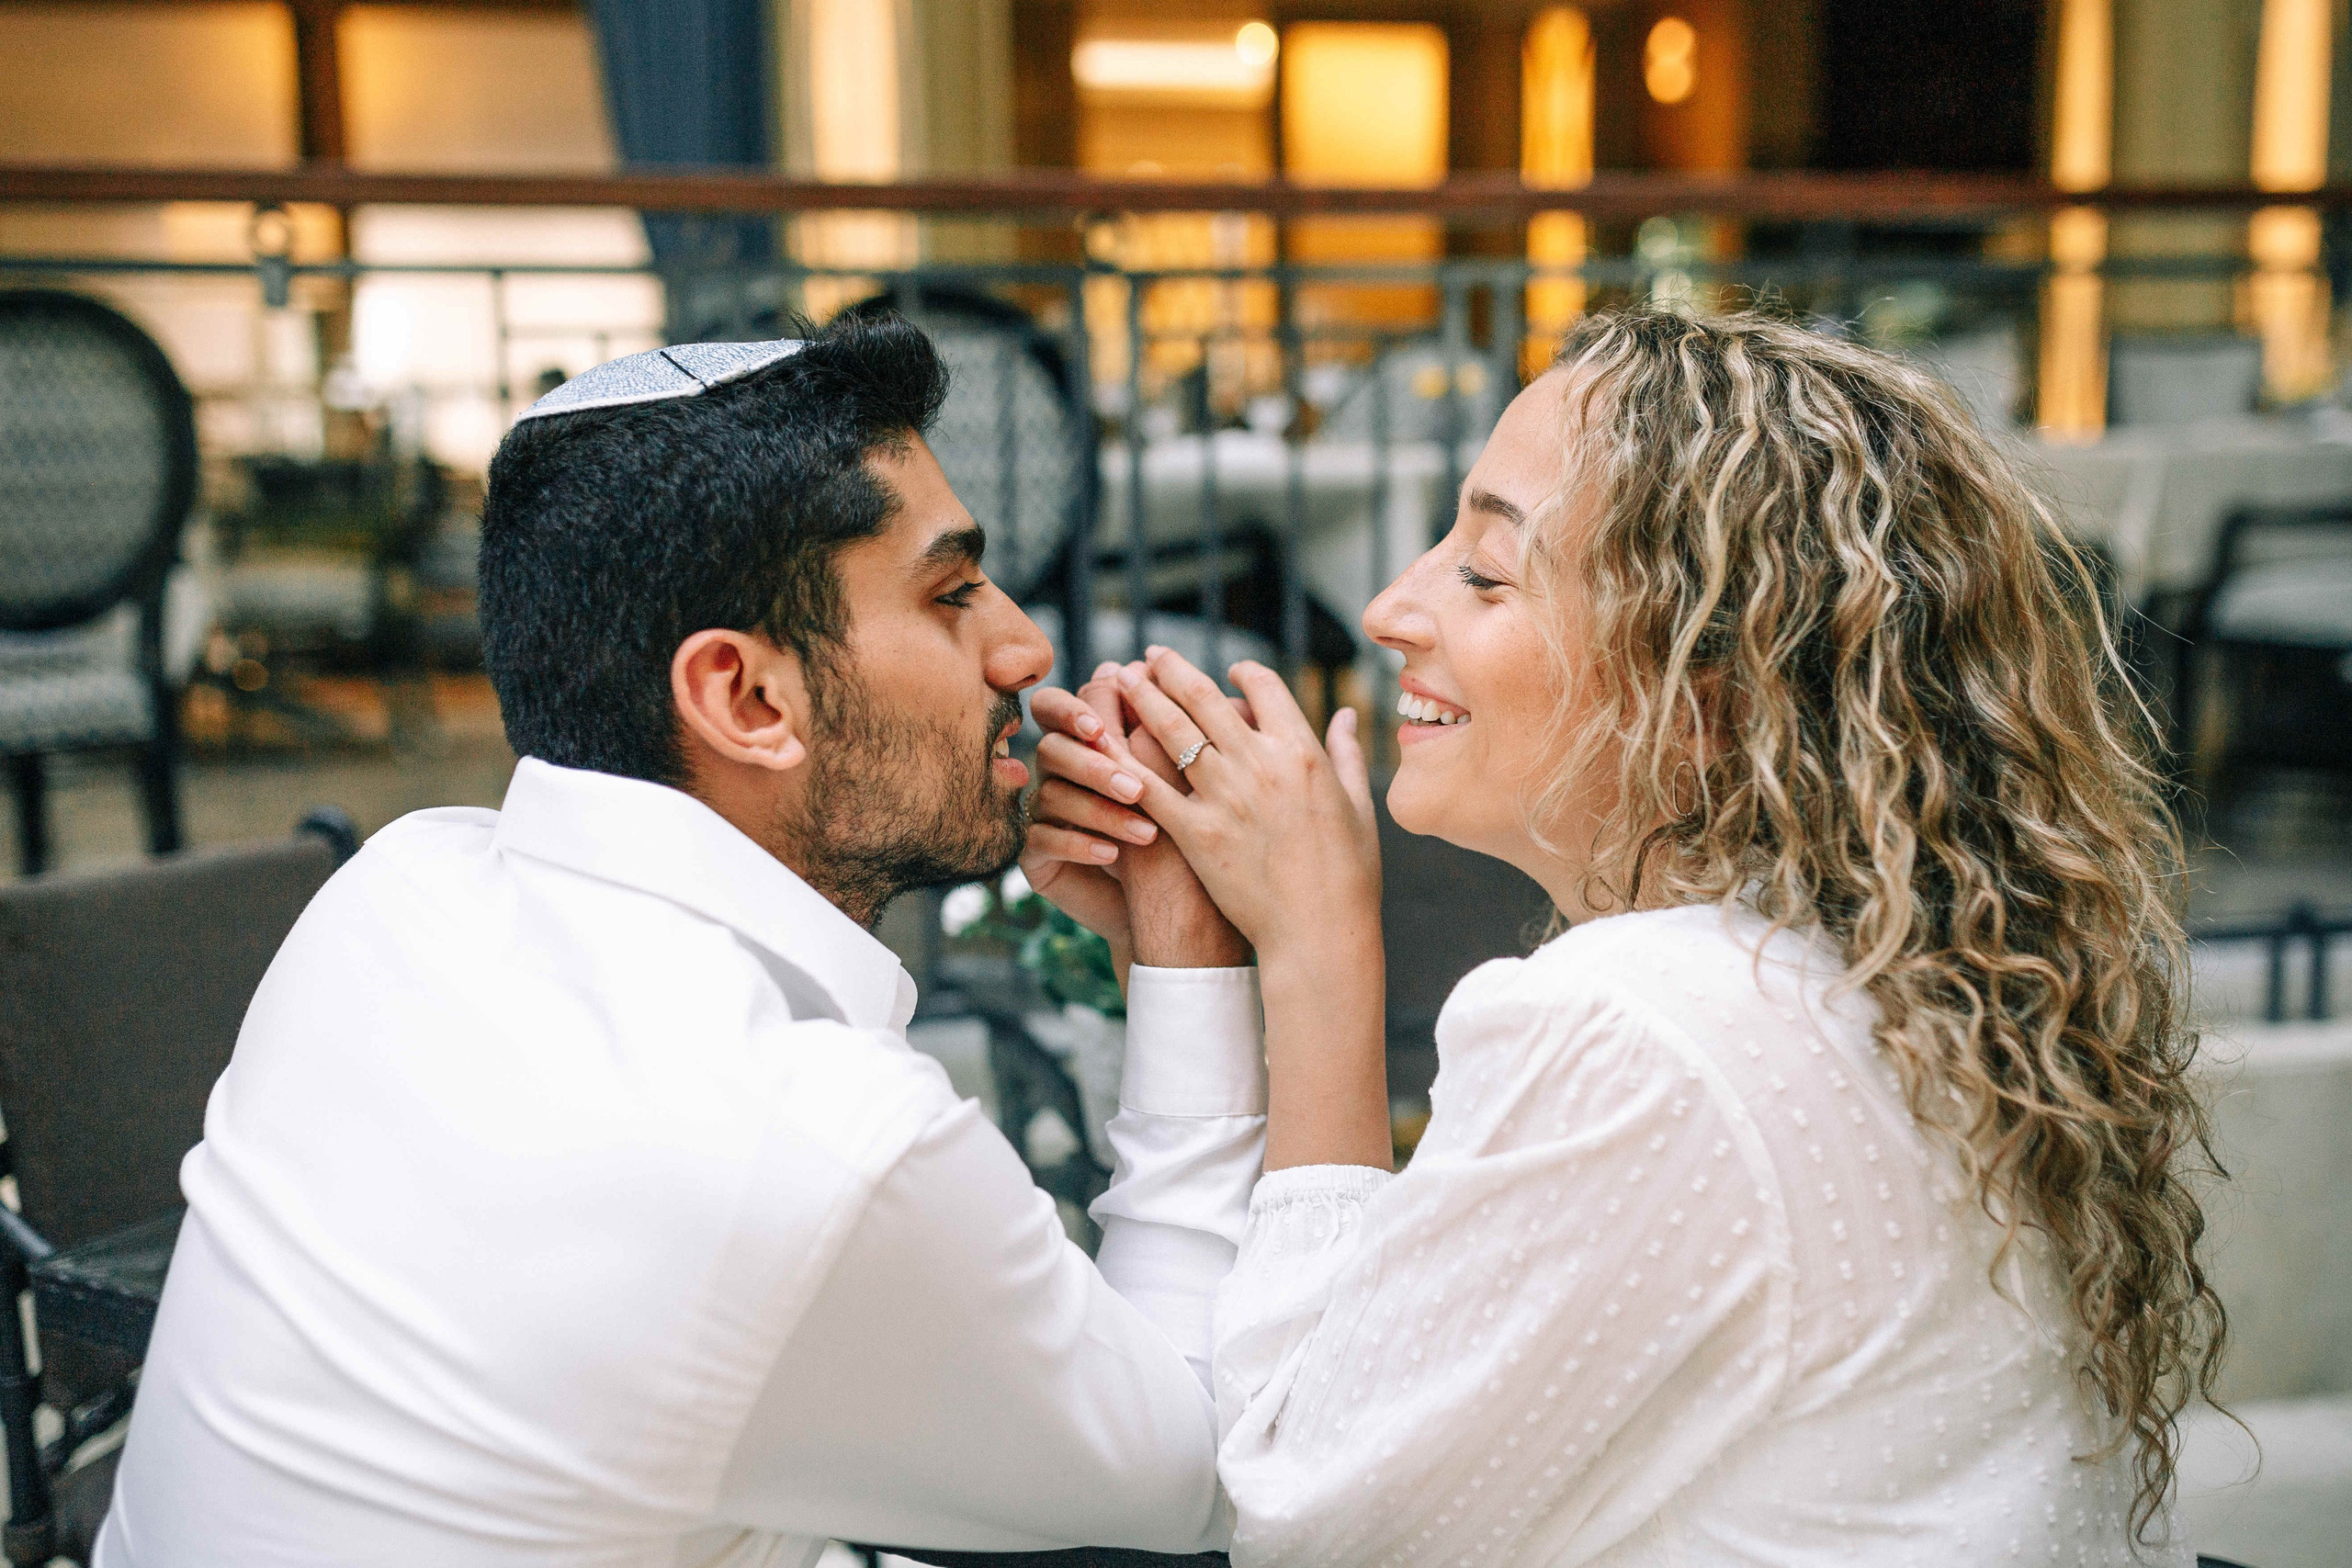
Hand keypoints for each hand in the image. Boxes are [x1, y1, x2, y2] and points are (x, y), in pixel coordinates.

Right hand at [1020, 663, 1249, 973]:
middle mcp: (1063, 770)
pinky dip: (1080, 844)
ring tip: (1146, 831)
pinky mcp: (1035, 853)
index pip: (1072, 705)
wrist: (1175, 912)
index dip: (1084, 707)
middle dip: (1094, 762)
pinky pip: (1041, 839)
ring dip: (1099, 808)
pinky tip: (1113, 855)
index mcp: (1095, 740)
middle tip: (1134, 784)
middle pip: (1054, 745)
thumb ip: (1205, 741)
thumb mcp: (1197, 787)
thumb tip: (1236, 699)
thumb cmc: (1192, 838)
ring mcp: (1043, 810)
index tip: (1112, 725)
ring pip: (1052, 793)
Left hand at [1114, 647, 1388, 1171]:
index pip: (1264, 688)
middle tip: (1149, 657)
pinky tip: (1104, 742)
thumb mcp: (1358, 805)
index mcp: (1302, 752)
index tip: (1226, 672)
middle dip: (1173, 671)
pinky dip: (1123, 759)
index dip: (1241, 673)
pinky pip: (1148, 786)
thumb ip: (1346, 752)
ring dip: (1142, 698)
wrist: (1319, 933)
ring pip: (1171, 731)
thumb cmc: (1349, 875)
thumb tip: (1346, 713)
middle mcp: (1260, 764)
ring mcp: (1224, 798)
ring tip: (1119, 679)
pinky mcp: (1195, 833)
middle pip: (1205, 698)